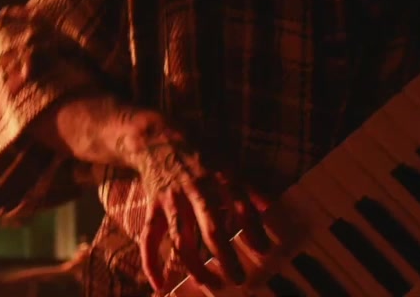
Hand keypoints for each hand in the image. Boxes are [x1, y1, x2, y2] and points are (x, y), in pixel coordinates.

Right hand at [120, 119, 272, 294]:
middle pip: (211, 228)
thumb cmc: (198, 152)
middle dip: (225, 256)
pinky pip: (149, 238)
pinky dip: (151, 262)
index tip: (265, 250)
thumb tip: (270, 207)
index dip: (253, 228)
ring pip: (182, 239)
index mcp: (218, 177)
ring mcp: (172, 200)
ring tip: (209, 283)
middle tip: (238, 279)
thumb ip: (248, 187)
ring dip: (195, 265)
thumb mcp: (227, 162)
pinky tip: (159, 284)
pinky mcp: (153, 207)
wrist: (156, 137)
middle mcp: (195, 190)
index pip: (240, 205)